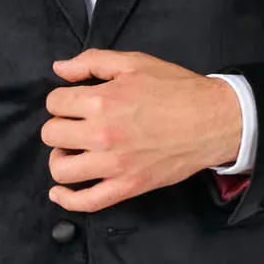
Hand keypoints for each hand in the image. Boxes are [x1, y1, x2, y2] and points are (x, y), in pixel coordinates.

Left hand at [42, 49, 241, 212]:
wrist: (212, 120)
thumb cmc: (176, 89)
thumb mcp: (134, 62)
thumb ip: (92, 61)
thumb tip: (59, 68)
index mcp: (101, 100)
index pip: (54, 103)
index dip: (62, 99)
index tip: (74, 102)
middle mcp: (101, 134)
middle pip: (52, 135)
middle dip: (59, 126)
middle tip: (75, 124)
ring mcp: (113, 165)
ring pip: (61, 169)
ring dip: (61, 158)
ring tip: (73, 151)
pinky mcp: (127, 187)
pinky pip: (86, 202)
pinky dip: (67, 199)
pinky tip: (60, 191)